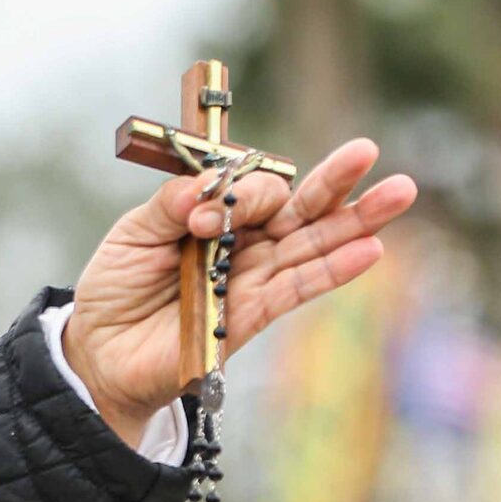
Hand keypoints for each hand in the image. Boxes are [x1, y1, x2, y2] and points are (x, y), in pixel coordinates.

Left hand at [61, 137, 418, 441]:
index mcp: (218, 216)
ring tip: (399, 193)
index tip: (203, 217)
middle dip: (335, 183)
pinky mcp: (249, 317)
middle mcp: (244, 245)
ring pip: (310, 246)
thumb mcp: (133, 234)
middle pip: (299, 210)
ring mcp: (251, 280)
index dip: (240, 195)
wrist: (101, 350)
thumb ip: (171, 205)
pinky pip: (296, 290)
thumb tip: (209, 190)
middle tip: (369, 151)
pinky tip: (369, 251)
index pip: (253, 190)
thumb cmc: (117, 287)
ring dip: (354, 222)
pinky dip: (332, 271)